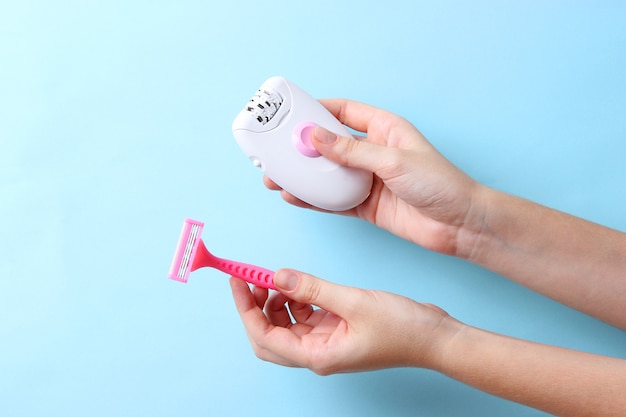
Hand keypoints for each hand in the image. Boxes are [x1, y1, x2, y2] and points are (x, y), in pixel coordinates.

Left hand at [229, 269, 459, 374]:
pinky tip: (300, 286)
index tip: (236, 282)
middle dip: (255, 308)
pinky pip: (304, 317)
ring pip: (285, 325)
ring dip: (275, 303)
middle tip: (250, 279)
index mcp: (318, 356)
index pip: (265, 337)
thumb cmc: (403, 328)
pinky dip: (296, 300)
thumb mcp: (354, 301)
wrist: (434, 337)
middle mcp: (317, 353)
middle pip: (269, 336)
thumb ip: (312, 289)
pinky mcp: (335, 331)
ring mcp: (326, 343)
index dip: (245, 309)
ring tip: (278, 279)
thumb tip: (277, 276)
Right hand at [264, 99, 480, 254]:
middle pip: (329, 144)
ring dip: (302, 176)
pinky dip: (313, 200)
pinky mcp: (366, 205)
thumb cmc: (439, 183)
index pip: (343, 112)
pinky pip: (334, 200)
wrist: (459, 224)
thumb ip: (351, 151)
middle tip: (274, 151)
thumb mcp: (393, 160)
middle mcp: (373, 152)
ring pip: (327, 174)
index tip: (290, 112)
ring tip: (274, 178)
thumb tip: (314, 136)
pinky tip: (294, 198)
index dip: (316, 109)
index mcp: (384, 129)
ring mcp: (368, 180)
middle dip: (301, 148)